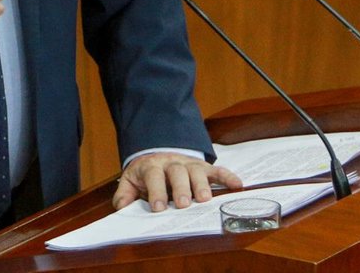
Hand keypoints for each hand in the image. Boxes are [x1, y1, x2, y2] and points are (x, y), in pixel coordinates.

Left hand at [113, 152, 242, 211]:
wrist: (157, 152)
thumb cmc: (146, 175)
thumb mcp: (130, 181)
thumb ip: (124, 195)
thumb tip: (122, 208)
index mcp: (152, 167)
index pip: (153, 177)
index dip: (156, 191)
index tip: (158, 207)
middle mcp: (171, 163)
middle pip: (177, 172)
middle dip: (181, 188)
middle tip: (183, 204)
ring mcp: (188, 164)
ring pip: (196, 170)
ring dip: (201, 184)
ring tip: (204, 199)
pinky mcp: (203, 167)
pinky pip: (217, 170)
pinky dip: (227, 177)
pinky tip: (237, 185)